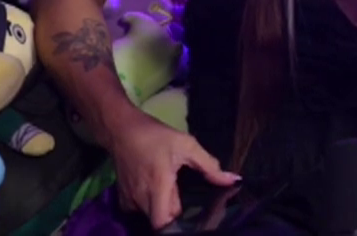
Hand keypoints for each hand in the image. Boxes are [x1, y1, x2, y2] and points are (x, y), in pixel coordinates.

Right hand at [108, 114, 239, 230]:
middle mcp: (141, 199)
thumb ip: (209, 166)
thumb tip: (233, 180)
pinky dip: (152, 204)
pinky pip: (141, 209)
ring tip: (177, 192)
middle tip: (191, 200)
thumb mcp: (187, 145)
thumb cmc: (157, 137)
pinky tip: (160, 191)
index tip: (195, 216)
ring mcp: (129, 200)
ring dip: (164, 208)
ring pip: (151, 215)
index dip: (178, 225)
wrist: (123, 131)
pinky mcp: (123, 198)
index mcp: (158, 187)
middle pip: (161, 220)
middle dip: (176, 215)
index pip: (162, 223)